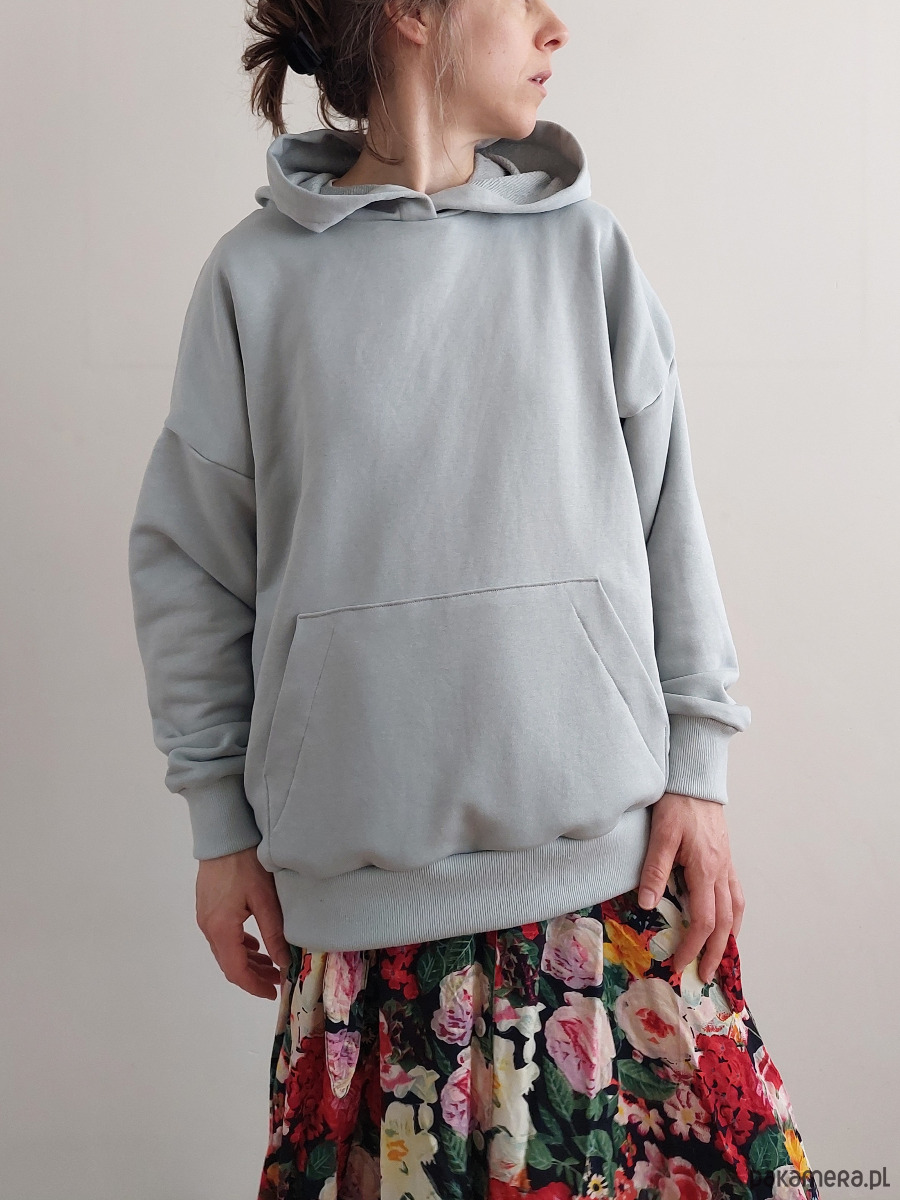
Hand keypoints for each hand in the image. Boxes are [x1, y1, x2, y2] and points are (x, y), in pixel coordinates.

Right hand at [195, 846, 291, 998]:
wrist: (224, 835)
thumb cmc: (246, 863)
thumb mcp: (265, 899)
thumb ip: (274, 933)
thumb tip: (284, 962)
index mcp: (221, 928)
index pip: (236, 971)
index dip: (254, 986)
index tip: (273, 993)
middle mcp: (208, 927)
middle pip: (229, 963)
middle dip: (253, 976)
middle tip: (278, 980)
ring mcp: (206, 917)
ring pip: (226, 950)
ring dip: (247, 961)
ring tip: (271, 964)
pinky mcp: (208, 907)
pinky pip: (223, 936)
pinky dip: (240, 945)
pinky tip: (255, 943)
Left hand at [636, 792, 744, 982]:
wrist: (695, 779)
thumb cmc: (677, 803)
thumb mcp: (660, 834)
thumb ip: (654, 869)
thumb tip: (646, 905)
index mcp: (706, 869)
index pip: (703, 920)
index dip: (693, 946)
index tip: (679, 964)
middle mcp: (722, 871)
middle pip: (725, 923)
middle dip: (716, 953)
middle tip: (705, 976)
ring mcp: (727, 865)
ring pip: (736, 910)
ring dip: (730, 937)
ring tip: (722, 958)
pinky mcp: (727, 859)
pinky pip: (736, 895)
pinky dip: (734, 916)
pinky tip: (727, 923)